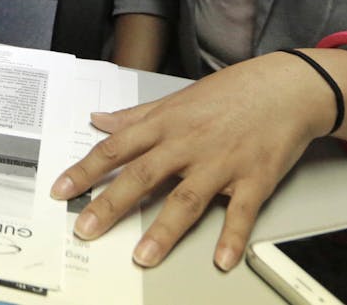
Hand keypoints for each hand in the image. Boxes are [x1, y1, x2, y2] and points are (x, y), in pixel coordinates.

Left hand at [50, 53, 335, 270]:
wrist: (286, 87)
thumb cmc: (231, 92)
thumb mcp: (177, 98)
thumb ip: (136, 116)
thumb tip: (99, 120)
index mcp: (166, 124)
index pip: (116, 149)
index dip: (85, 170)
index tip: (60, 191)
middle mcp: (188, 144)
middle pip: (143, 176)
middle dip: (111, 204)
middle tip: (86, 229)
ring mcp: (221, 163)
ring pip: (187, 199)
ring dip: (163, 230)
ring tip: (143, 256)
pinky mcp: (254, 179)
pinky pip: (241, 212)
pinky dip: (232, 237)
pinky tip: (221, 259)